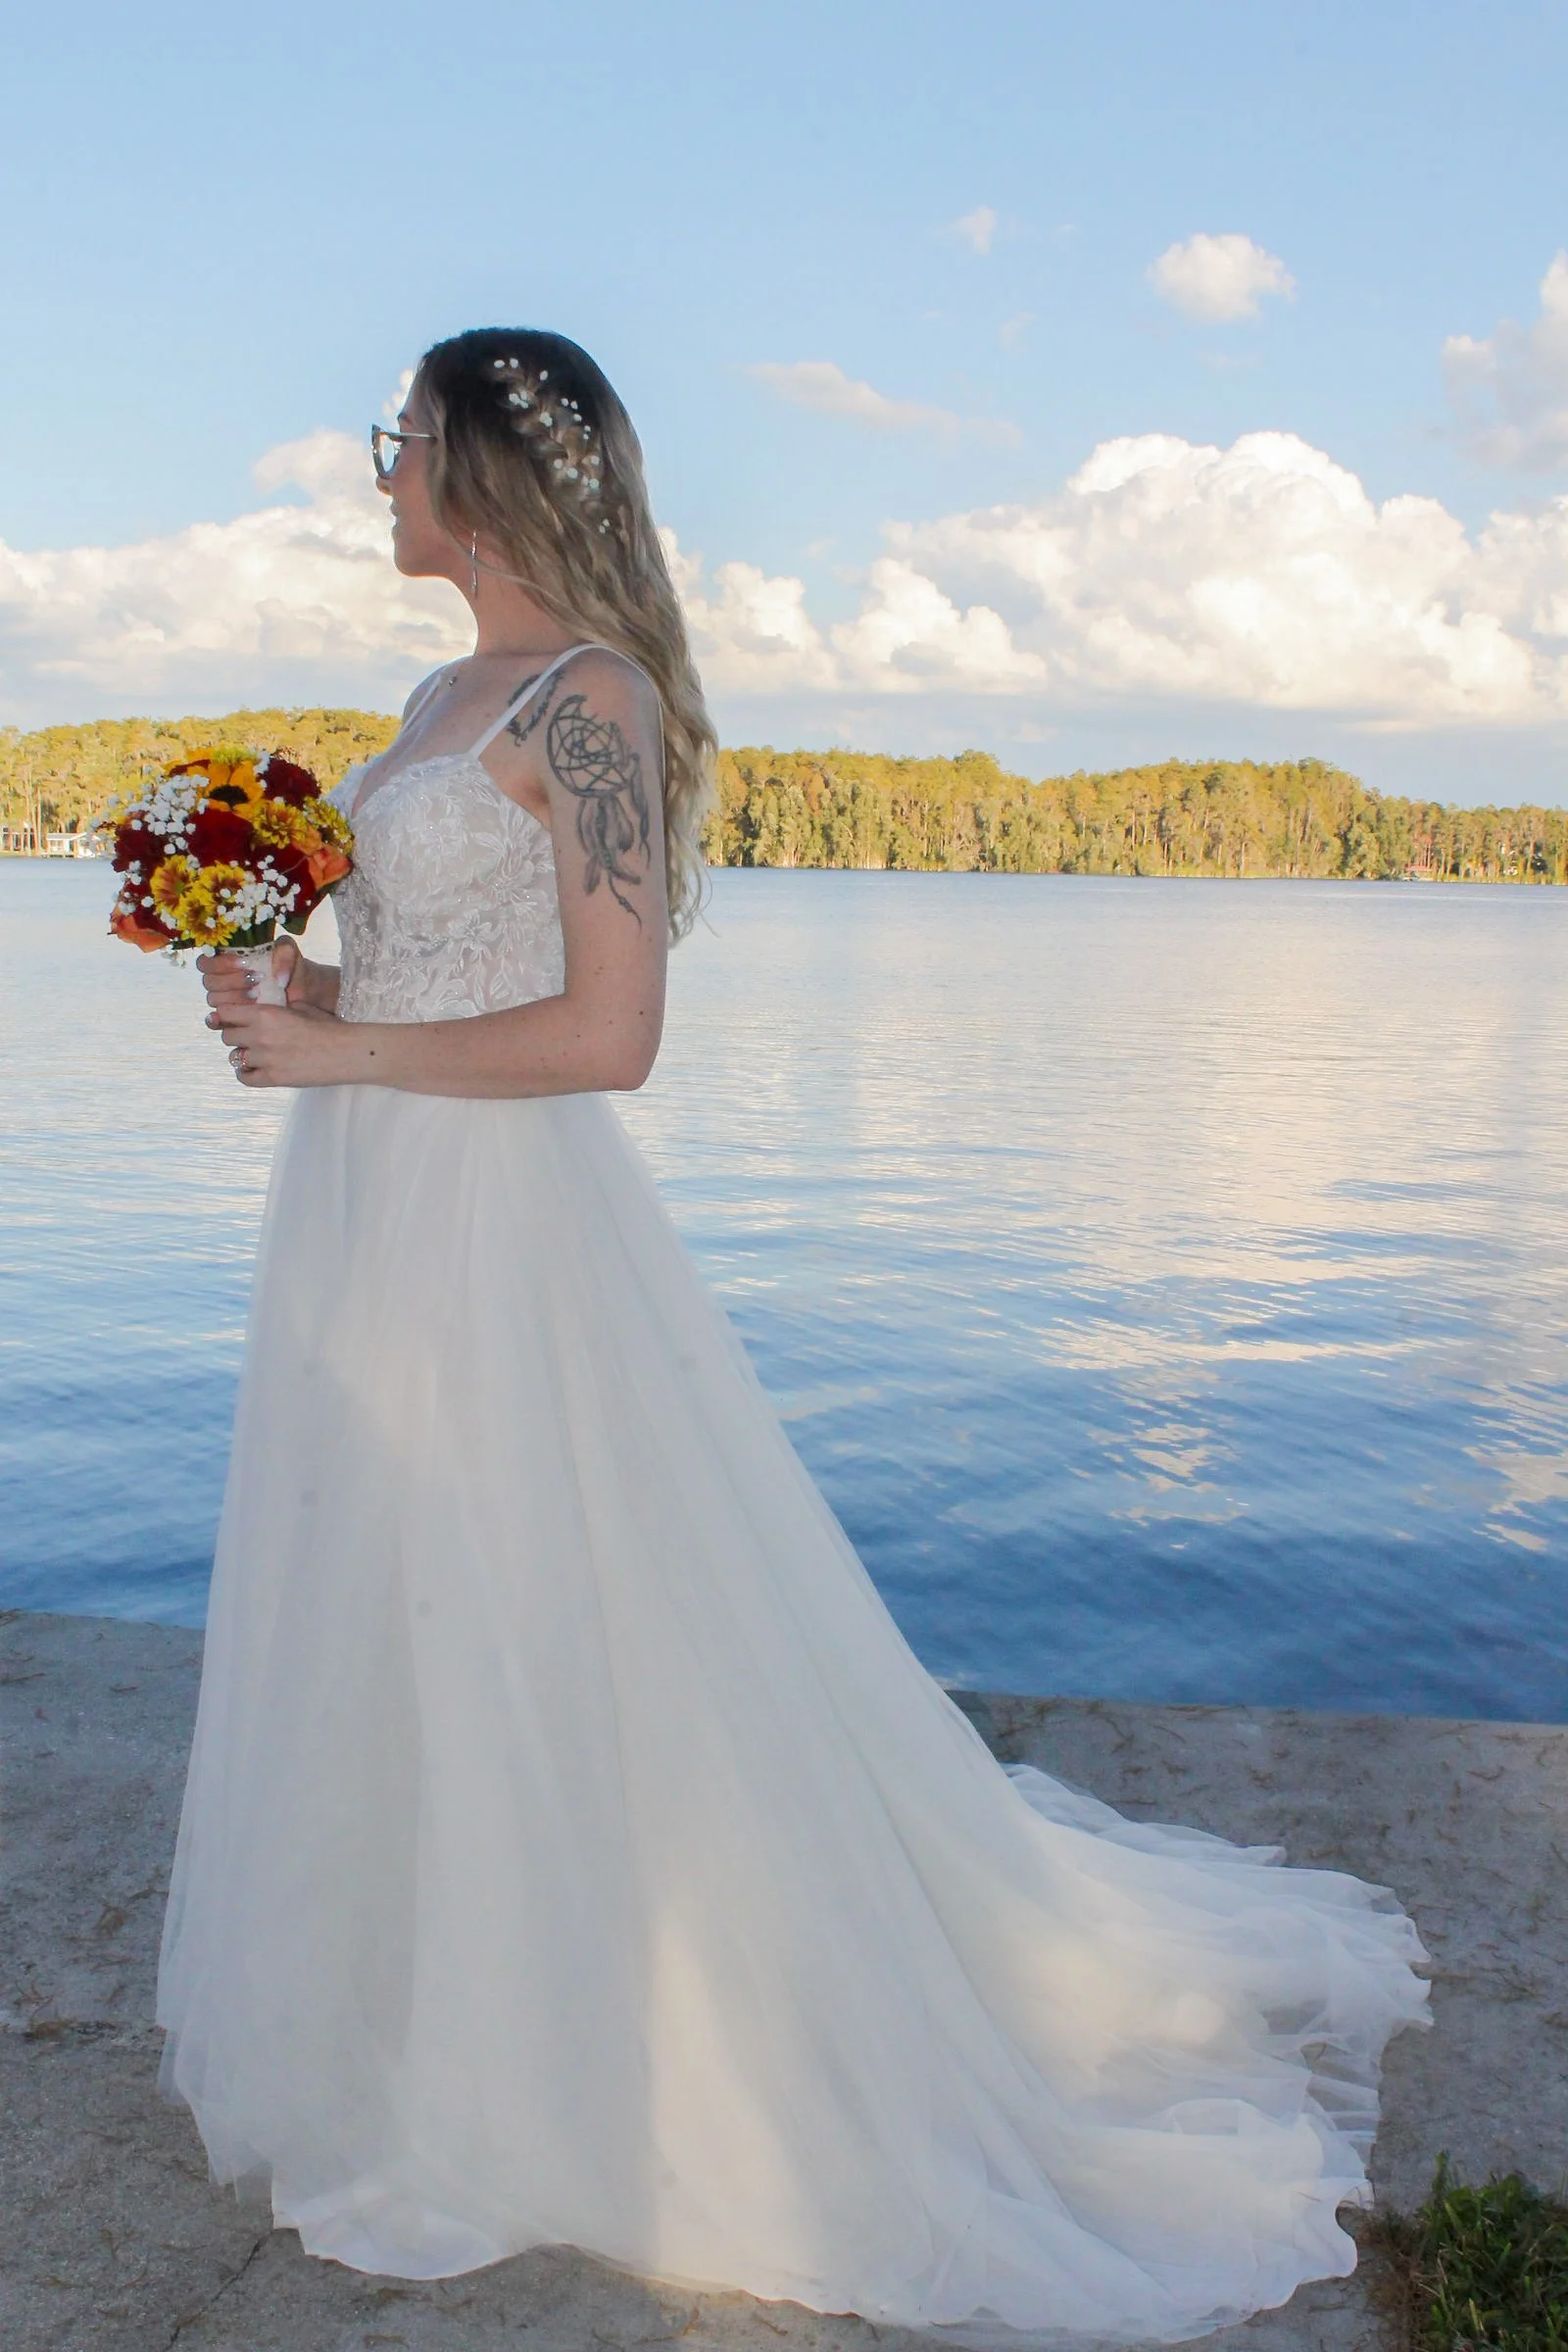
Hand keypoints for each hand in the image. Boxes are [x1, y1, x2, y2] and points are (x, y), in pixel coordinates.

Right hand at [199, 939, 303, 1026]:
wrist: (305, 994)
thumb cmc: (294, 971)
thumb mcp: (292, 954)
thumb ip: (284, 952)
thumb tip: (277, 977)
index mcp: (229, 961)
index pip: (207, 961)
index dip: (220, 962)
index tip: (245, 963)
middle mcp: (224, 980)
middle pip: (210, 981)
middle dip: (232, 980)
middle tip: (256, 979)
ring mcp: (228, 1000)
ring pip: (214, 999)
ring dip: (233, 997)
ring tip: (257, 995)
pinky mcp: (234, 1019)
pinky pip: (217, 1021)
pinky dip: (218, 1019)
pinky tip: (229, 1017)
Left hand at [217, 998, 353, 1089]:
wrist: (345, 1052)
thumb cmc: (328, 1027)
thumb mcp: (300, 1007)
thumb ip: (275, 1008)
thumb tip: (257, 1009)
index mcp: (266, 1013)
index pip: (225, 1012)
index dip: (226, 1016)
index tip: (232, 1019)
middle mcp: (260, 1035)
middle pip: (226, 1036)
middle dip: (235, 1036)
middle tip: (248, 1038)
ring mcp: (265, 1058)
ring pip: (234, 1057)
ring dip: (243, 1055)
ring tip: (256, 1055)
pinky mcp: (273, 1078)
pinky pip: (244, 1078)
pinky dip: (245, 1074)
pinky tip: (254, 1069)